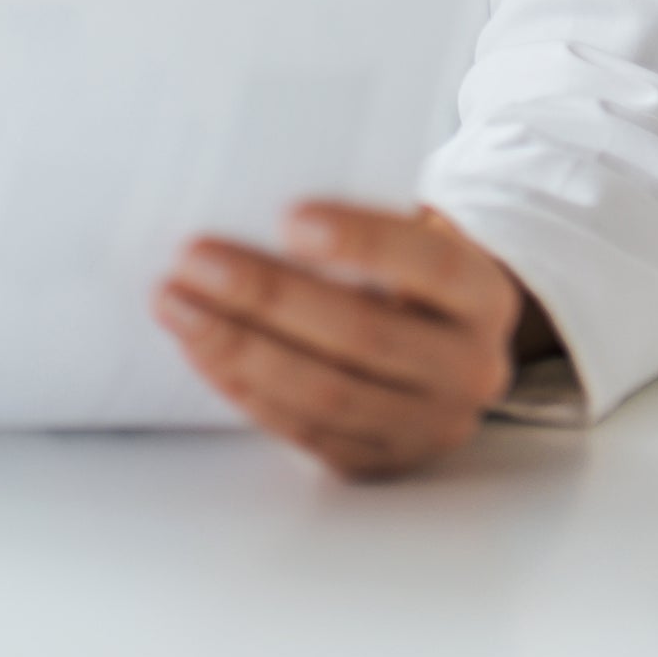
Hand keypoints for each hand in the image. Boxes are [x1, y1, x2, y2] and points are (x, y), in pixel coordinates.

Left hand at [154, 203, 541, 477]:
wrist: (436, 342)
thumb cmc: (399, 268)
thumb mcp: (405, 232)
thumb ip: (353, 220)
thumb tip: (249, 195)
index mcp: (482, 296)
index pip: (432, 265)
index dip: (363, 241)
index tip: (287, 217)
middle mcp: (470, 369)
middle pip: (364, 335)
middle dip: (269, 297)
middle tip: (193, 258)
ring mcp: (427, 425)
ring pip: (328, 393)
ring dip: (239, 347)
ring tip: (176, 303)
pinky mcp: (379, 461)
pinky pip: (304, 431)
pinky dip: (243, 388)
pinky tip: (199, 348)